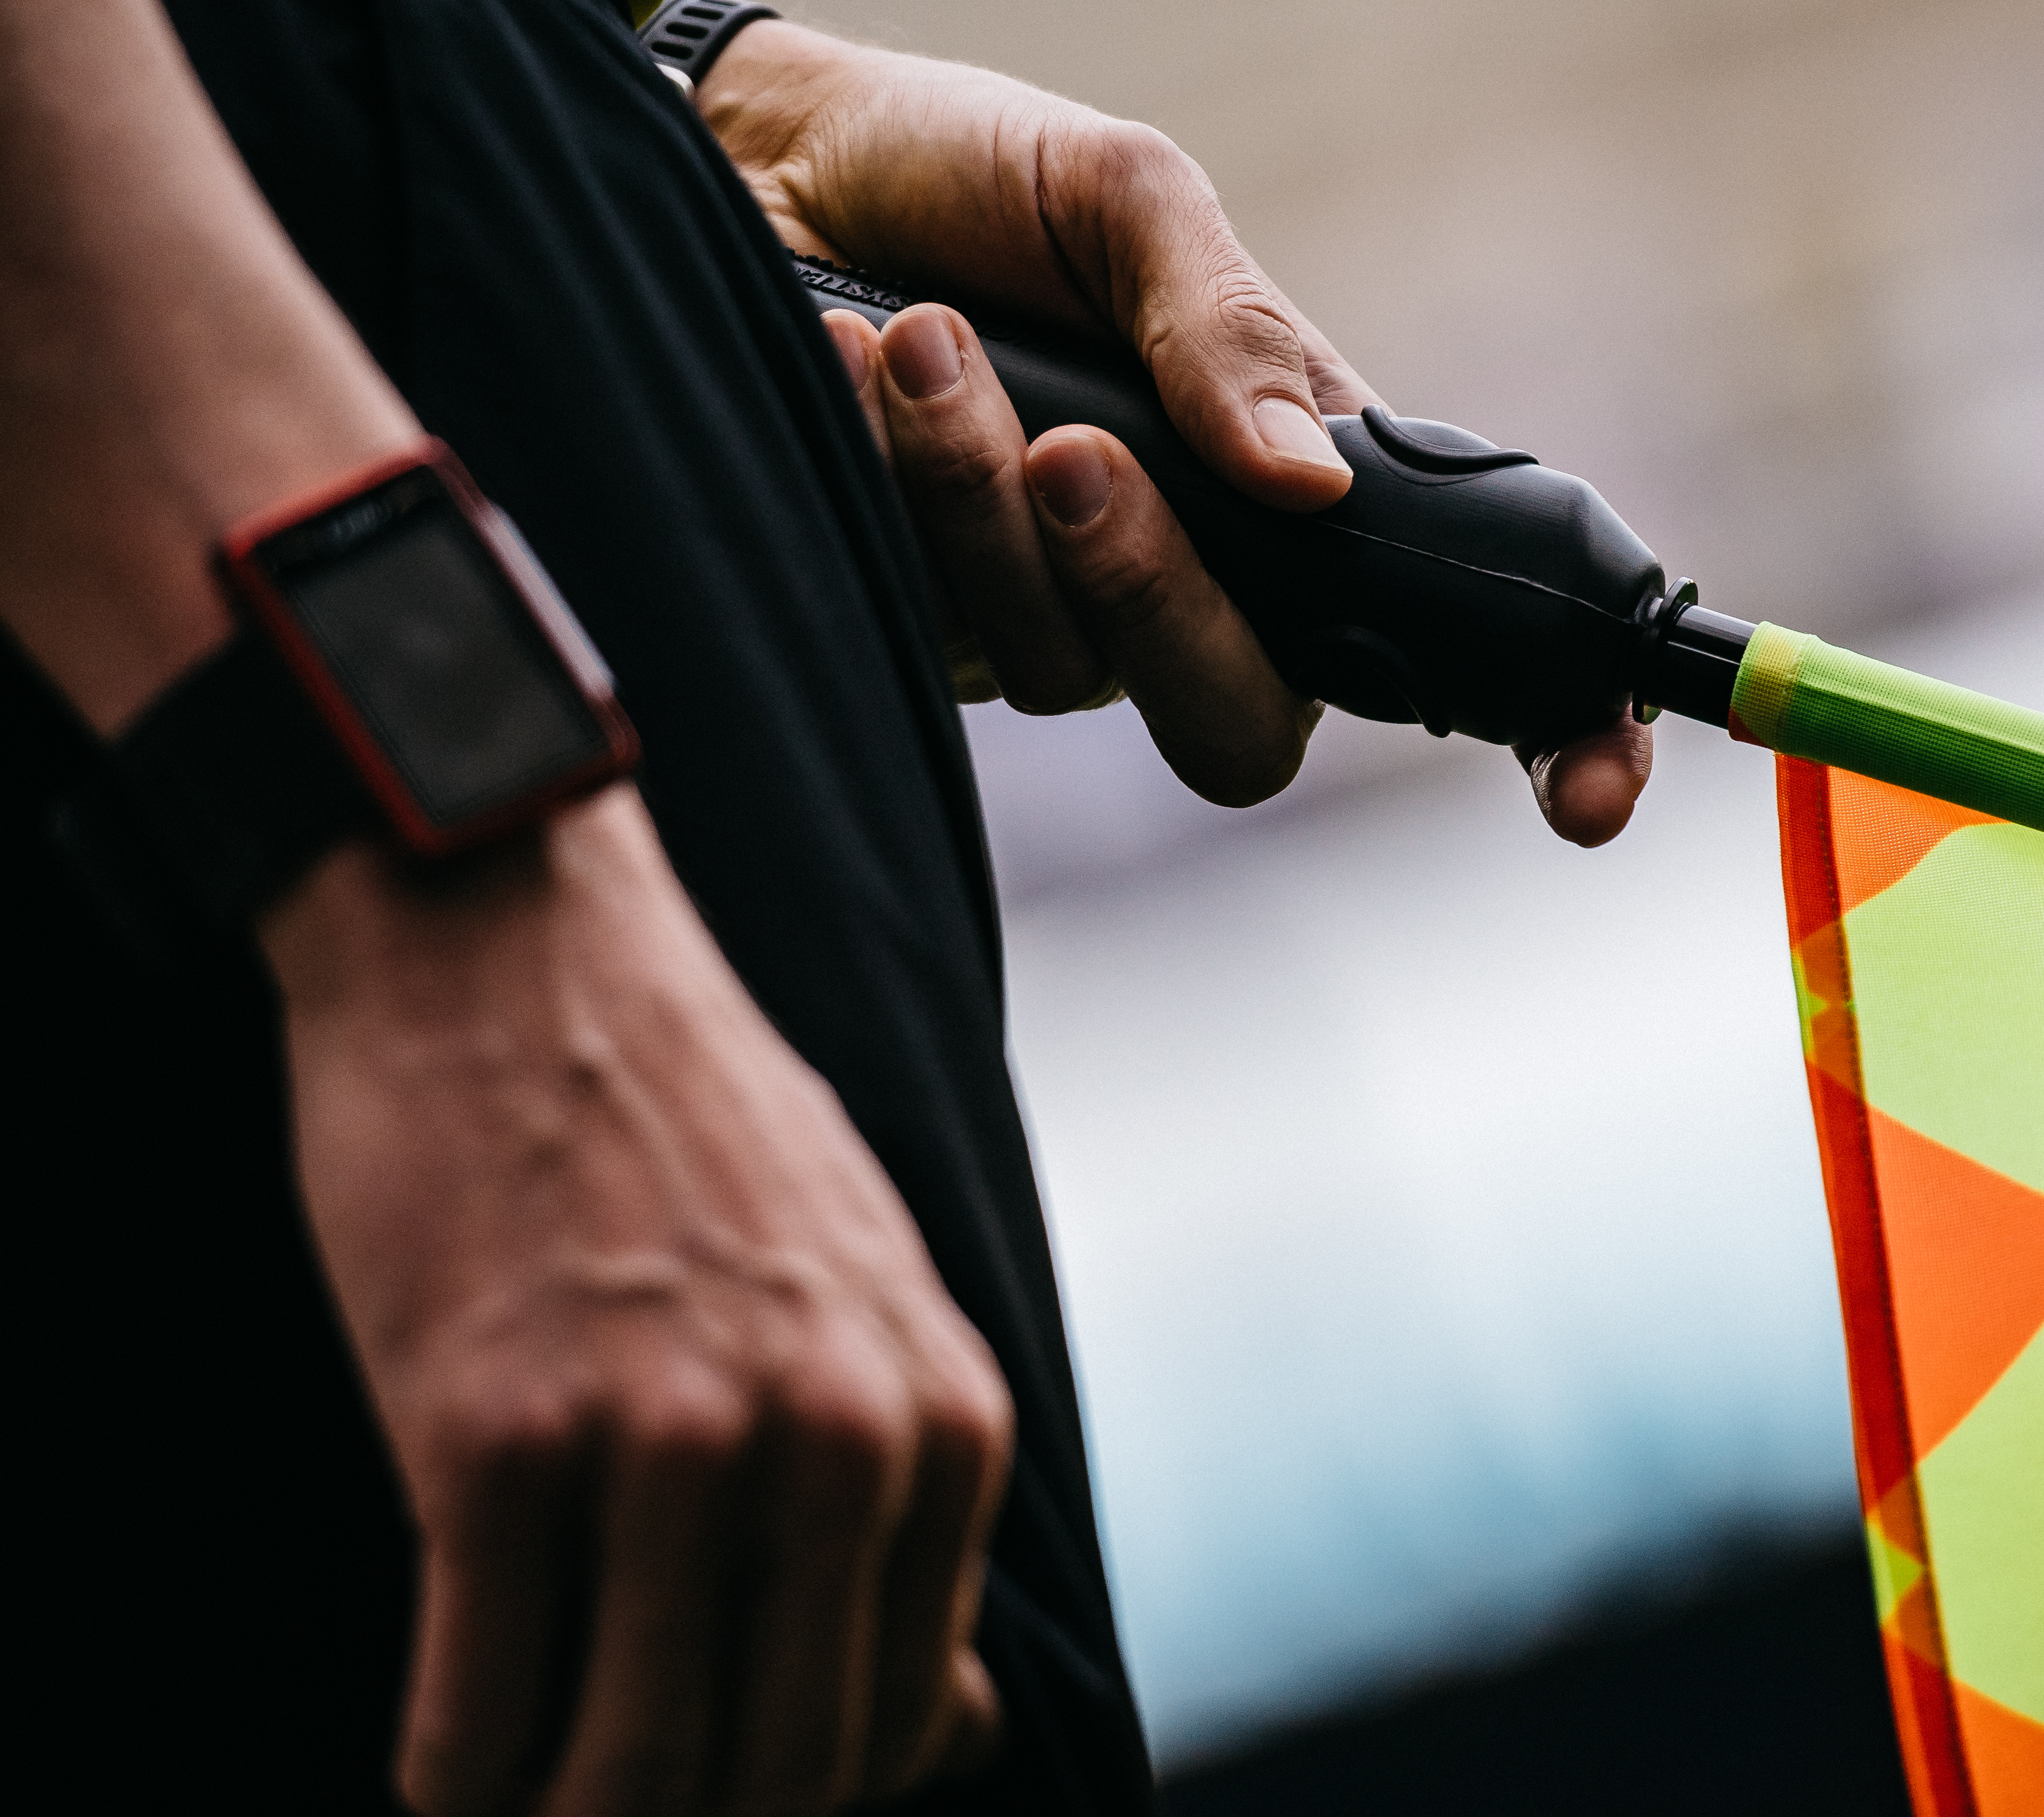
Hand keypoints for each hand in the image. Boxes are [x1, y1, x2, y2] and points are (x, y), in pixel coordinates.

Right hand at [265, 786, 1013, 1815]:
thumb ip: (915, 1503)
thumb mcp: (872, 1301)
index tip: (718, 1785)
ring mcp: (665, 1442)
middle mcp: (831, 1442)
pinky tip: (443, 1759)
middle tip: (601, 1809)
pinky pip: (477, 1709)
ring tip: (516, 1801)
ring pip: (629, 1774)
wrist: (519, 956)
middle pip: (774, 1768)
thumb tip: (957, 1729)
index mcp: (943, 1422)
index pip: (895, 1723)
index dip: (799, 1790)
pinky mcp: (495, 1437)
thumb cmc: (685, 1140)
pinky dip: (452, 1773)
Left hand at [695, 23, 1651, 845]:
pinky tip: (857, 364)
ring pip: (1074, 674)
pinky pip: (940, 638)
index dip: (1544, 728)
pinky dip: (903, 492)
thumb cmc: (969, 170)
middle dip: (1166, 603)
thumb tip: (1311, 487)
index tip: (1592, 795)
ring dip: (988, 507)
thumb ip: (1225, 329)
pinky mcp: (920, 634)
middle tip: (1077, 453)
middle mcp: (1198, 582)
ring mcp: (1055, 623)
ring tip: (922, 342)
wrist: (753, 160)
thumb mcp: (1125, 195)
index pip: (1450, 640)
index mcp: (1300, 489)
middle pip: (1246, 724)